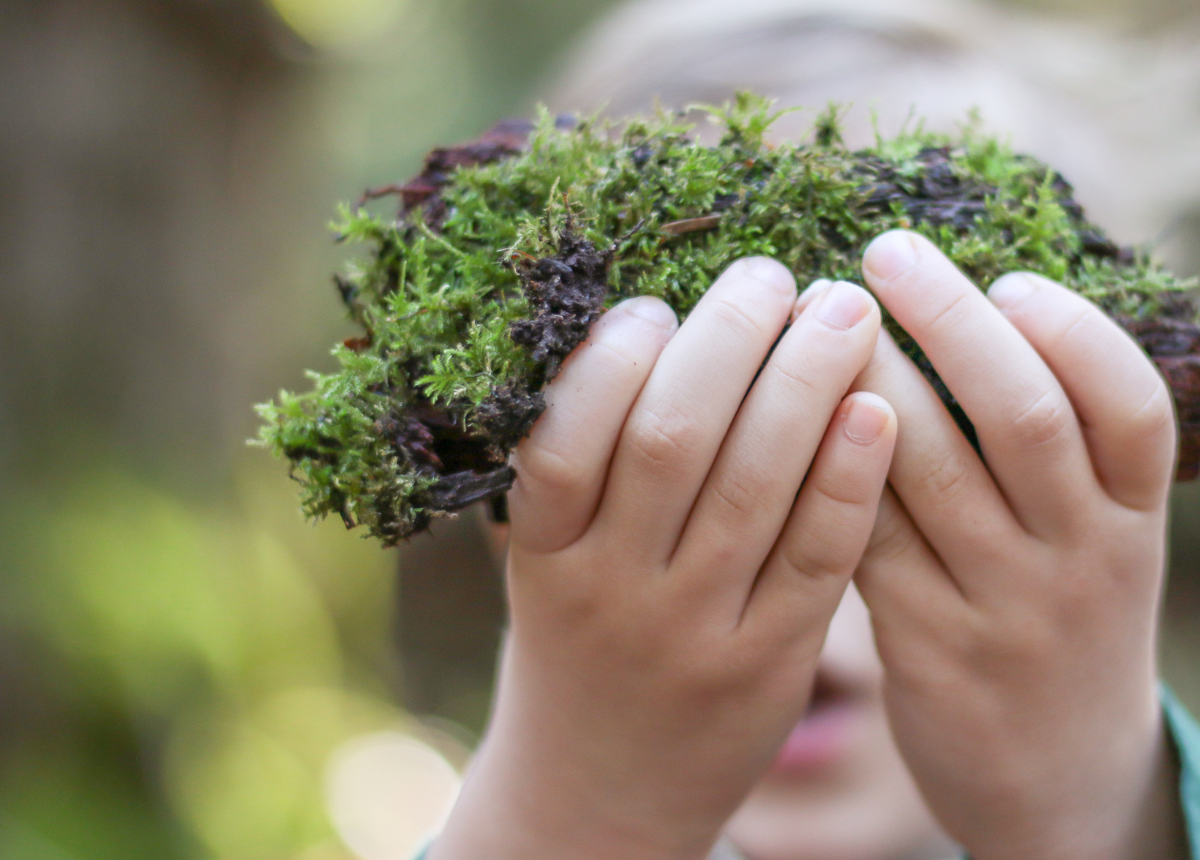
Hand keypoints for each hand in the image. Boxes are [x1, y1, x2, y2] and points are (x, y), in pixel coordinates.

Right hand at [428, 259, 896, 859]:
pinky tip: (877, 407)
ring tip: (843, 309)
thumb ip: (584, 473)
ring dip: (805, 381)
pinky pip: (817, 557)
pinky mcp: (770, 666)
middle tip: (774, 274)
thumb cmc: (576, 652)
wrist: (598, 797)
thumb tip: (655, 333)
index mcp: (541, 554)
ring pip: (753, 484)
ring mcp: (693, 633)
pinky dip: (849, 476)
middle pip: (673, 439)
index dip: (616, 355)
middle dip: (731, 338)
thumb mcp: (547, 568)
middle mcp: (610, 590)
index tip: (662, 301)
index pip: (566, 436)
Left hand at [852, 231, 1185, 859]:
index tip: (1007, 278)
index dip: (1072, 333)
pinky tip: (780, 411)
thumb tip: (960, 315)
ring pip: (926, 470)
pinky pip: (862, 535)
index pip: (1127, 411)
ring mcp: (1002, 609)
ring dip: (864, 381)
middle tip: (884, 253)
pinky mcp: (926, 647)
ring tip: (816, 317)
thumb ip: (1046, 454)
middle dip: (950, 321)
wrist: (1058, 780)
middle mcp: (1080, 560)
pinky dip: (824, 465)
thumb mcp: (1092, 543)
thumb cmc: (1060, 622)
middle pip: (1020, 418)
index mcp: (1133, 522)